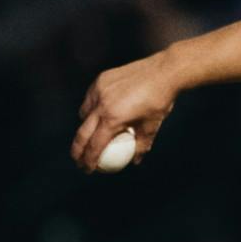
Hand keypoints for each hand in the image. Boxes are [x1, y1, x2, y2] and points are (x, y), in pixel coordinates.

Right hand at [71, 51, 178, 170]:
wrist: (163, 72)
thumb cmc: (160, 101)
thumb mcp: (152, 126)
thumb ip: (142, 145)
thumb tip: (135, 162)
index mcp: (113, 118)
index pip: (95, 145)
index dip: (88, 160)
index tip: (87, 169)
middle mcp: (101, 104)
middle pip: (82, 133)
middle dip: (77, 150)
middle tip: (78, 160)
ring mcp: (99, 90)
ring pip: (84, 113)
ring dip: (84, 127)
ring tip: (89, 137)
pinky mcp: (100, 80)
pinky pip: (91, 99)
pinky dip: (91, 108)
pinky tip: (98, 114)